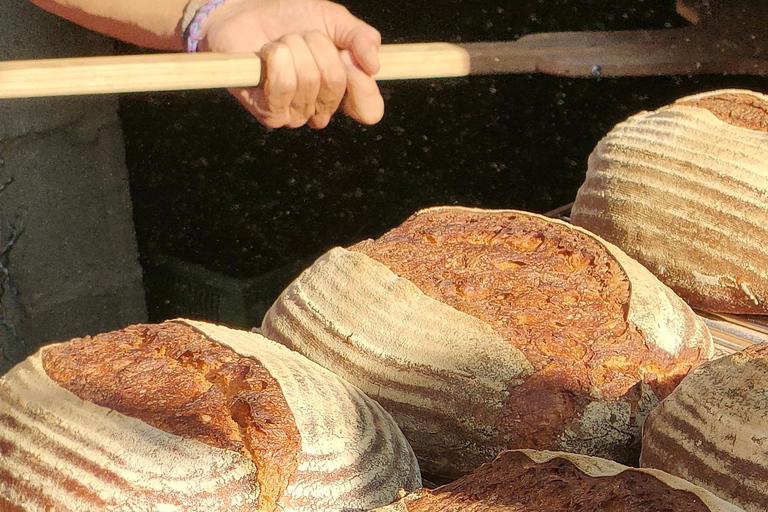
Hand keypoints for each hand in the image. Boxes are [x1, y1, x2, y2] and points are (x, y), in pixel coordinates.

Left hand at [198, 0, 383, 128]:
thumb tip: (374, 66)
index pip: (369, 110)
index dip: (362, 82)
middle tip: (302, 37)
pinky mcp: (268, 113)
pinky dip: (276, 57)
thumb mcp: (334, 20)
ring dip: (293, 47)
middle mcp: (320, 111)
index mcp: (343, 95)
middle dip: (318, 45)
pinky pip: (284, 85)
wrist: (244, 12)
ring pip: (309, 79)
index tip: (347, 55)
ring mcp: (294, 116)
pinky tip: (267, 53)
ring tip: (281, 44)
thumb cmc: (289, 19)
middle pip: (337, 81)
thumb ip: (362, 38)